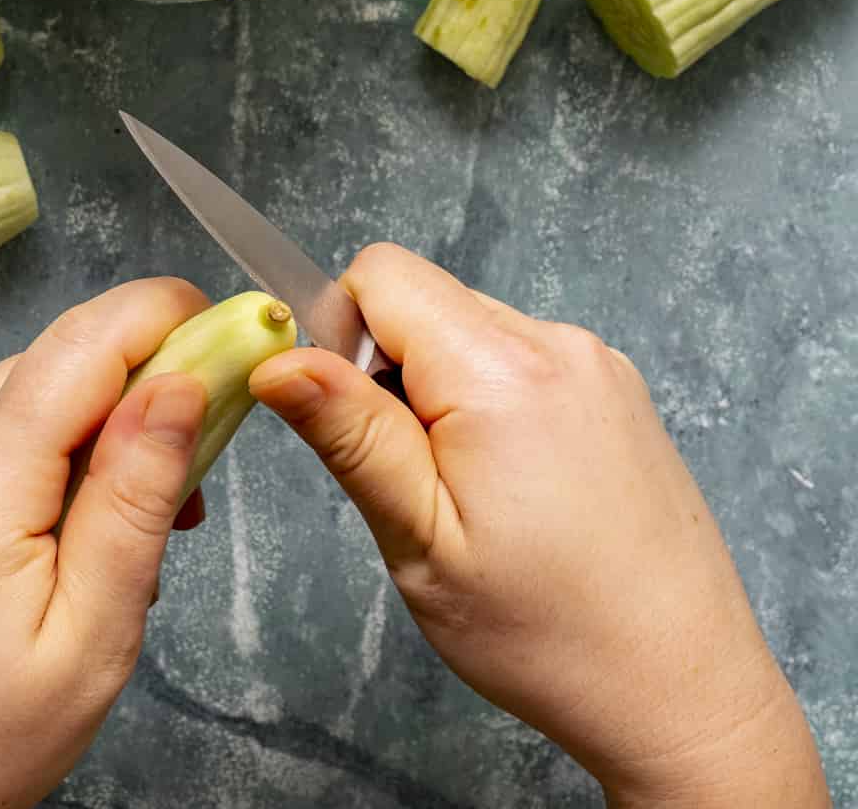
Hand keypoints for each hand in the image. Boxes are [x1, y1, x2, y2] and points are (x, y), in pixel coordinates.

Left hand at [0, 278, 208, 808]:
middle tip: (185, 467)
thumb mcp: (90, 642)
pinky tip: (25, 552)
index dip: (156, 313)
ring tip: (103, 537)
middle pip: (41, 373)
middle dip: (123, 391)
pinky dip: (4, 471)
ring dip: (63, 438)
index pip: (80, 344)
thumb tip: (179, 384)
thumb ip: (136, 502)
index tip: (216, 320)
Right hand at [250, 245, 828, 808]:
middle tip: (419, 483)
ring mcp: (599, 363)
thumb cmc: (547, 633)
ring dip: (448, 392)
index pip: (382, 274)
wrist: (685, 689)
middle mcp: (557, 341)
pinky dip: (499, 405)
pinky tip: (523, 494)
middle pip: (429, 301)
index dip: (344, 335)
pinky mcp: (621, 391)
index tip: (358, 424)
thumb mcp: (421, 542)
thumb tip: (277, 358)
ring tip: (478, 499)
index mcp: (500, 368)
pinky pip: (526, 360)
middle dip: (396, 373)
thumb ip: (351, 434)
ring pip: (474, 332)